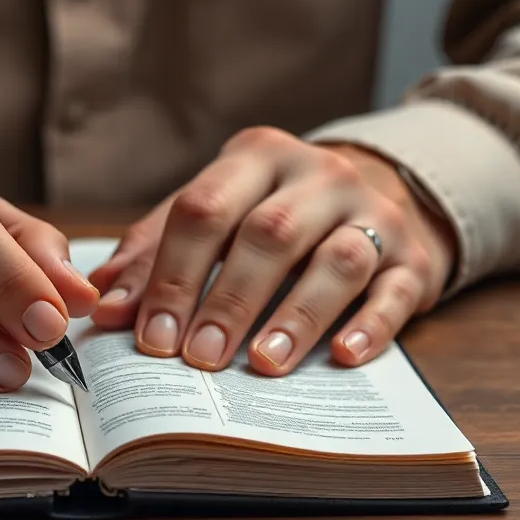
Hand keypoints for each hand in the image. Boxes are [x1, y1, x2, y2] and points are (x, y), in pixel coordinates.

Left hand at [87, 127, 456, 373]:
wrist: (382, 196)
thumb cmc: (274, 215)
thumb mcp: (216, 215)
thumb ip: (157, 254)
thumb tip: (105, 309)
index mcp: (257, 156)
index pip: (204, 209)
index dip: (173, 274)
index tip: (151, 336)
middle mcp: (319, 174)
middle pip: (269, 234)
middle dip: (229, 299)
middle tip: (199, 358)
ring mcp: (374, 213)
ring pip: (338, 260)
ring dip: (297, 314)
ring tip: (263, 363)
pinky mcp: (414, 258)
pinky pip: (396, 291)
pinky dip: (370, 326)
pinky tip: (343, 356)